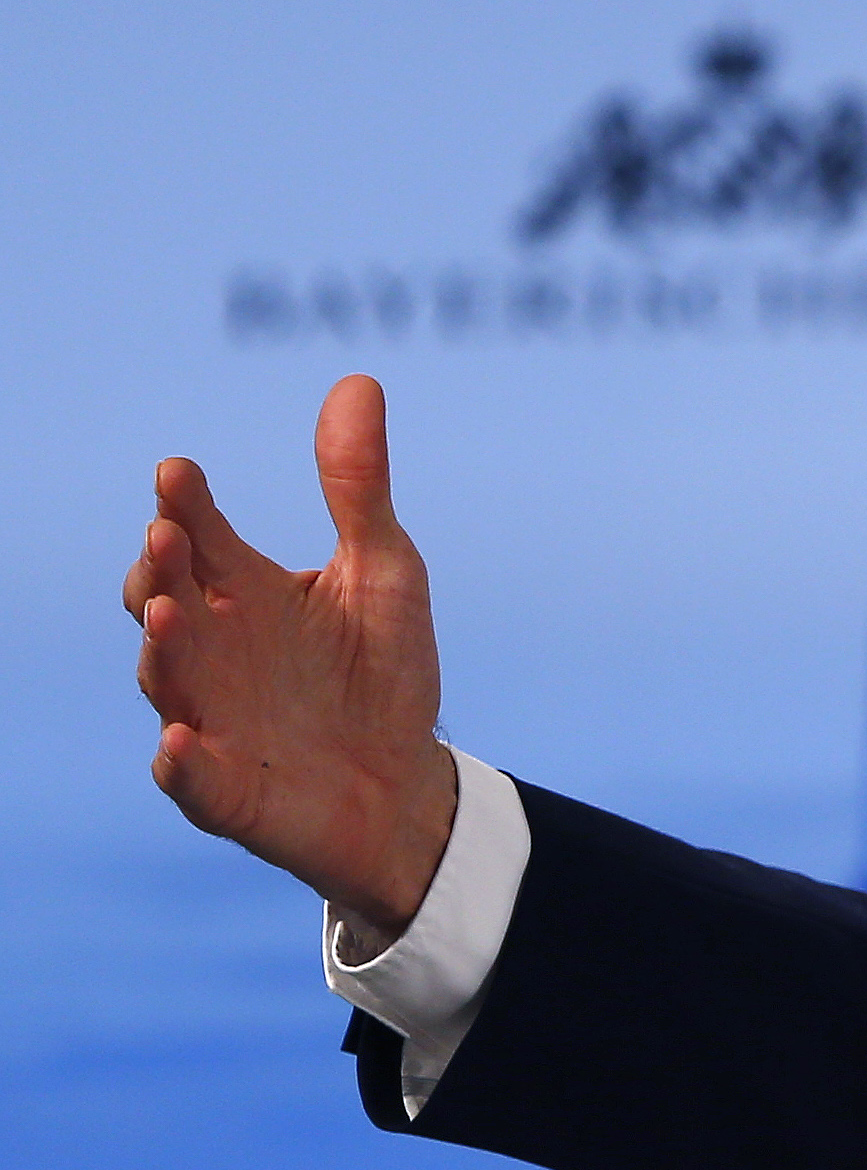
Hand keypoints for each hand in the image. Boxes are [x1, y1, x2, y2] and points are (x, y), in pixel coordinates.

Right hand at [125, 375, 456, 942]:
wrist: (403, 784)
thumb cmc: (383, 672)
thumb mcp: (383, 572)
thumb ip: (359, 488)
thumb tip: (359, 381)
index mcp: (245, 591)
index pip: (199, 536)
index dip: (184, 504)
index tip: (178, 472)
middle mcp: (212, 647)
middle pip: (163, 597)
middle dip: (160, 568)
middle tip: (167, 534)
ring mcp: (211, 715)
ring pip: (167, 678)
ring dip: (162, 648)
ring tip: (169, 614)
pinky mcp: (226, 789)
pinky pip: (192, 777)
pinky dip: (183, 762)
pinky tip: (182, 743)